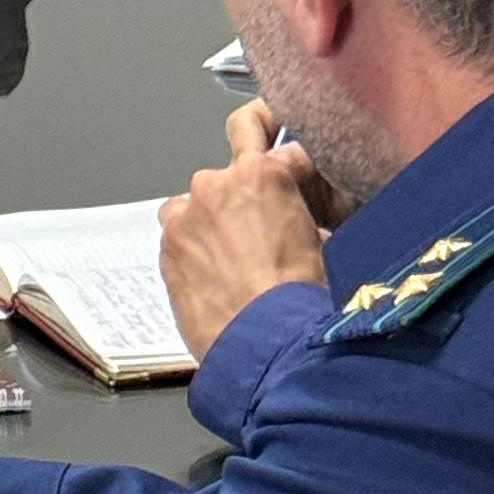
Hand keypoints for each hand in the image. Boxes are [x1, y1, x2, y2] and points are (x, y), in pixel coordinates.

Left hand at [158, 104, 335, 358]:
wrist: (264, 344)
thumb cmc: (301, 301)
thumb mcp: (325, 245)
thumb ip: (307, 213)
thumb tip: (306, 220)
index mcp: (264, 173)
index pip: (282, 149)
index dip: (294, 168)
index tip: (292, 171)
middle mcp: (218, 182)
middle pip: (231, 171)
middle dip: (244, 186)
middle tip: (256, 213)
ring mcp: (187, 213)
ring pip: (197, 203)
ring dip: (212, 219)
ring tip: (233, 258)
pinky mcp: (168, 246)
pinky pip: (180, 236)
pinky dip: (194, 249)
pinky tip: (214, 276)